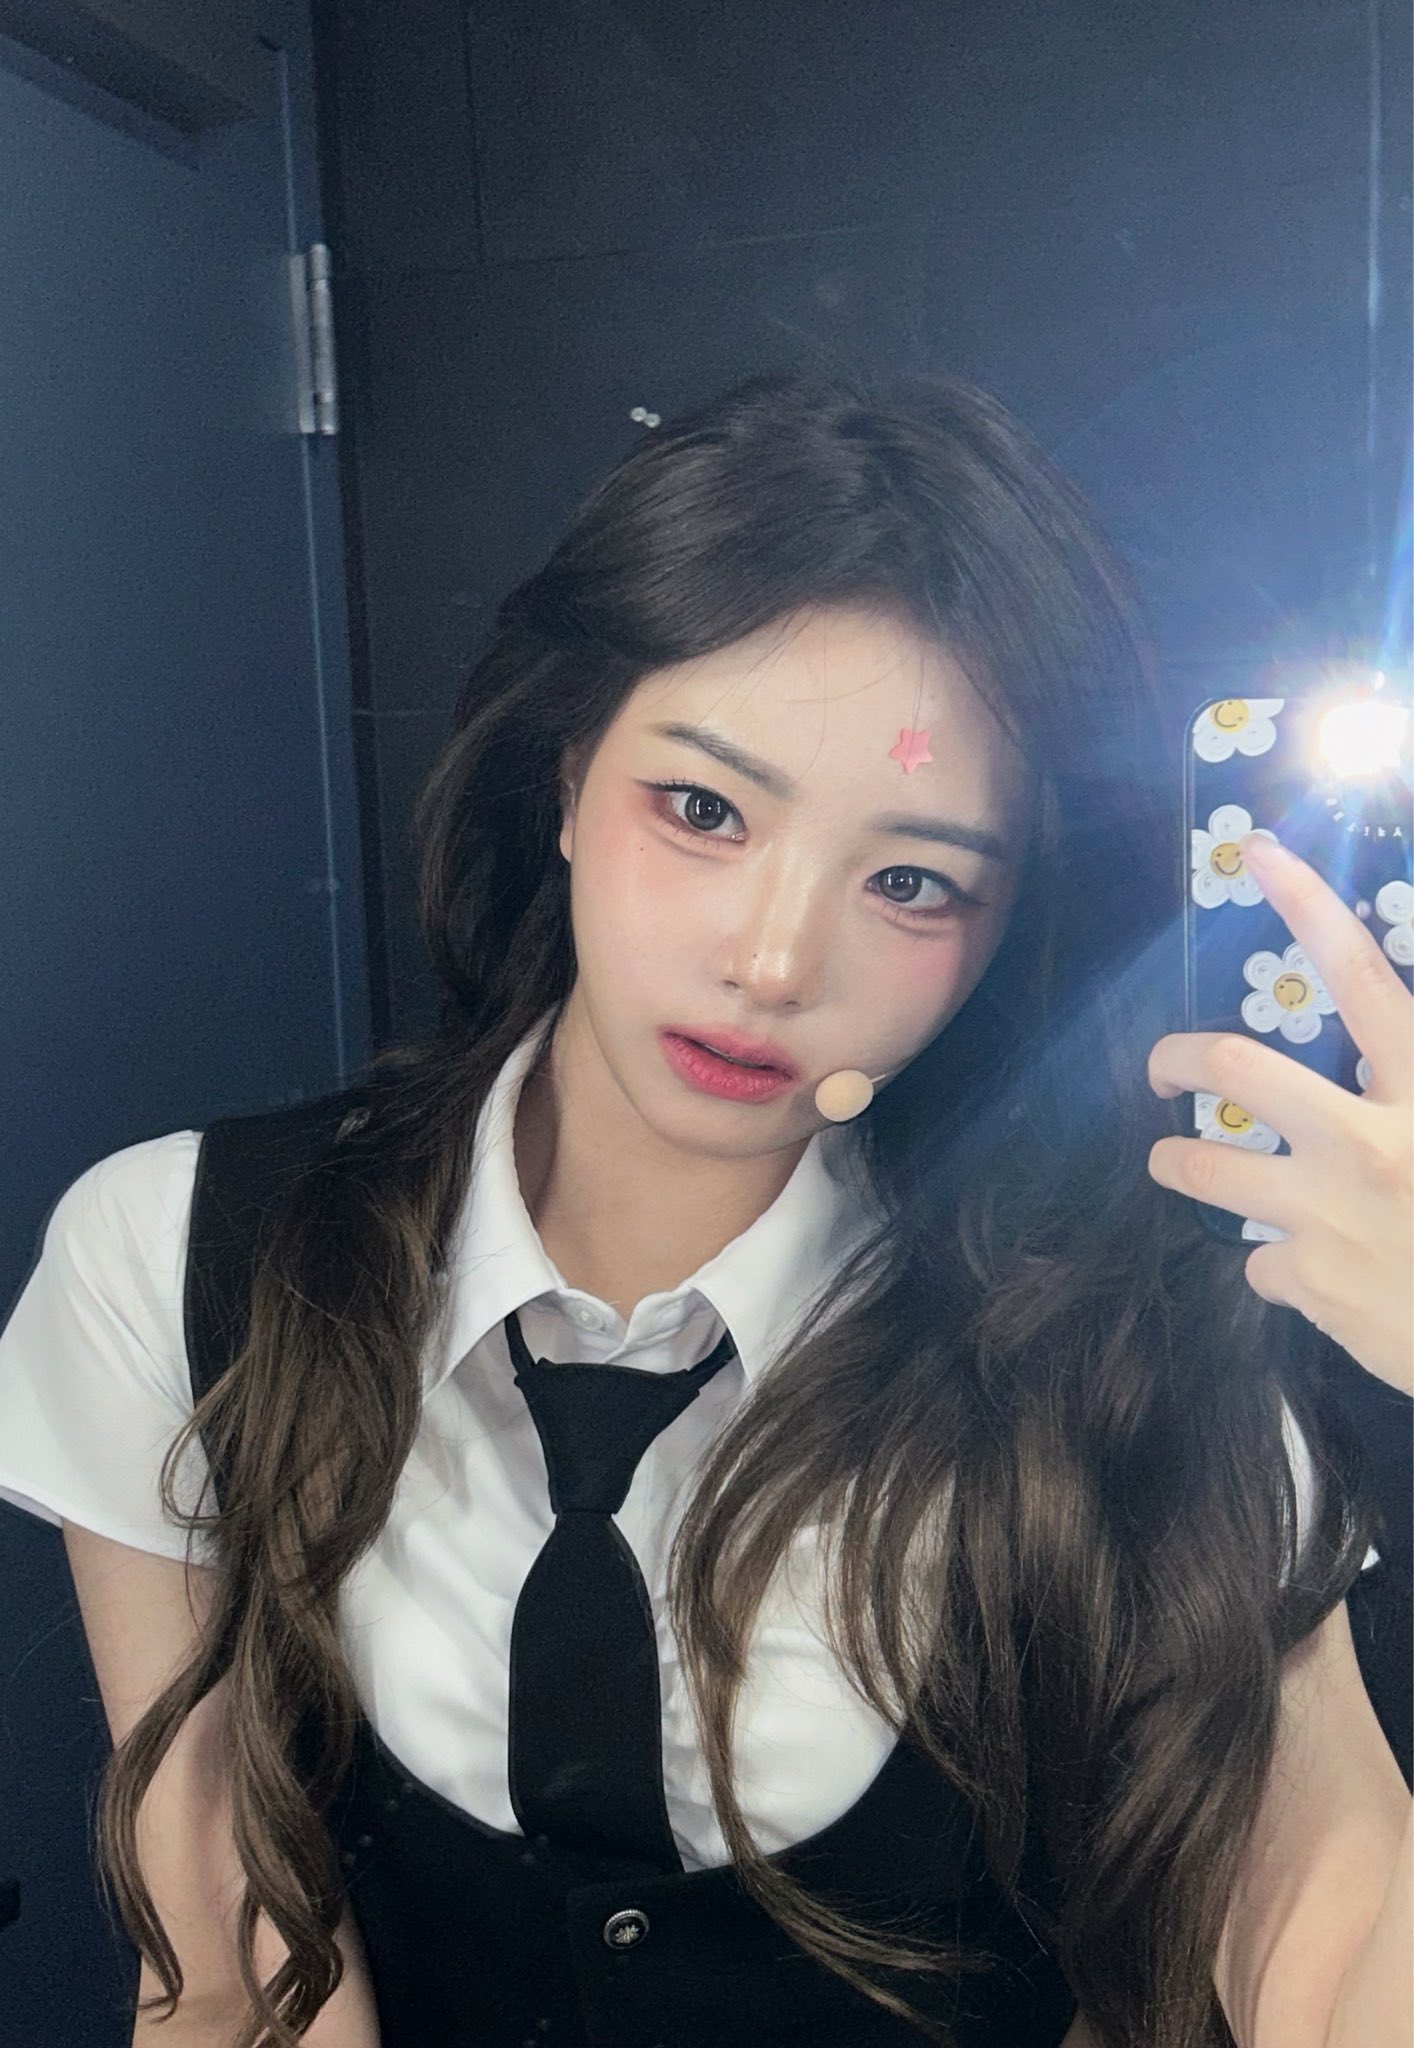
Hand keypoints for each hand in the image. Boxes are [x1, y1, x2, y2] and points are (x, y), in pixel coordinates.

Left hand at [1146, 831, 1412, 1397]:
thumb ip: (1409, 1080)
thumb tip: (1376, 1055)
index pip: (1365, 980)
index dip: (1309, 909)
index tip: (1260, 855)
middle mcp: (1371, 1143)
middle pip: (1238, 1069)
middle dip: (1177, 1059)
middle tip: (1160, 1070)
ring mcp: (1330, 1216)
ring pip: (1203, 1165)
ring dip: (1178, 1159)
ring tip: (1174, 1160)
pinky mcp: (1310, 1284)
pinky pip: (1258, 1262)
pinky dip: (1277, 1265)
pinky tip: (1313, 1275)